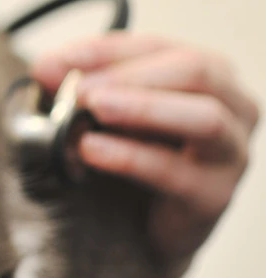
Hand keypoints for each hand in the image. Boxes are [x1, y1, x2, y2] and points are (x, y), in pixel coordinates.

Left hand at [32, 33, 258, 268]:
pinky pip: (176, 171)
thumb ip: (76, 88)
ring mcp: (229, 151)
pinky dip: (131, 156)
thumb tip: (46, 66)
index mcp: (204, 73)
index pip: (156, 47)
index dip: (104, 51)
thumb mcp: (99, 114)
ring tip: (92, 108)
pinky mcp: (214, 195)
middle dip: (131, 75)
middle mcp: (231, 105)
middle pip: (195, 70)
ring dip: (144, 107)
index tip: (54, 62)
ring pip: (204, 118)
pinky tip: (92, 149)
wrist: (140, 230)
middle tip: (79, 88)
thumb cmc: (127, 154)